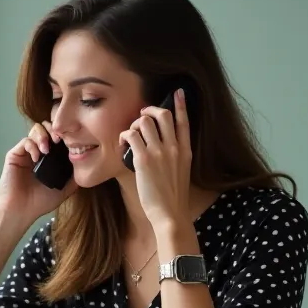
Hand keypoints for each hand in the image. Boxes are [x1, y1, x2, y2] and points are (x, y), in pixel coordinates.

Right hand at [0, 120, 77, 223]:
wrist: (21, 210)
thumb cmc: (40, 202)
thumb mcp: (64, 189)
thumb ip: (74, 177)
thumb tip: (87, 165)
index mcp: (50, 158)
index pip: (57, 137)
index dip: (64, 134)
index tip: (70, 140)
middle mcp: (38, 152)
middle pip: (46, 128)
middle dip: (53, 129)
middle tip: (58, 139)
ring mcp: (26, 153)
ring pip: (35, 130)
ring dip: (43, 136)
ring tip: (47, 149)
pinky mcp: (15, 155)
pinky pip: (25, 141)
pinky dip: (32, 146)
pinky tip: (37, 158)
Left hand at [118, 89, 190, 231]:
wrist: (171, 215)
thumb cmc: (173, 199)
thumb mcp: (182, 173)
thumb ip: (176, 157)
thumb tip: (164, 148)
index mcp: (185, 151)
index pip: (184, 121)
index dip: (181, 104)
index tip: (178, 92)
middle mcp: (174, 148)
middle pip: (163, 115)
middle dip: (149, 110)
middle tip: (142, 116)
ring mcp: (159, 152)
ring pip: (144, 122)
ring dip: (134, 124)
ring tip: (130, 135)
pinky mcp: (143, 159)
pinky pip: (130, 135)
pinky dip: (124, 136)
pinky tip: (122, 145)